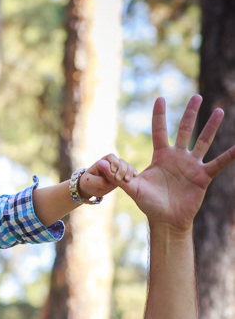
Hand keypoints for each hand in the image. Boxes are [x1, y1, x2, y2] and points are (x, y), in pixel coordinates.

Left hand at [80, 154, 136, 199]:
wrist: (91, 188)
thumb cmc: (87, 183)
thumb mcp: (88, 182)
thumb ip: (97, 180)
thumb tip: (107, 181)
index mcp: (102, 162)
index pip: (110, 157)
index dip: (114, 162)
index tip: (113, 171)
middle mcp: (111, 164)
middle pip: (120, 161)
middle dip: (122, 168)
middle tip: (119, 179)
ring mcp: (117, 169)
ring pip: (126, 166)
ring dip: (128, 171)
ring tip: (127, 180)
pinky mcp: (121, 175)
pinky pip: (129, 172)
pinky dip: (133, 173)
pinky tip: (135, 177)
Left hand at [113, 96, 234, 231]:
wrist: (165, 221)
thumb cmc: (149, 204)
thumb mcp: (132, 188)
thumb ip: (117, 176)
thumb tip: (97, 165)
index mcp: (161, 156)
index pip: (160, 131)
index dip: (160, 115)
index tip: (160, 98)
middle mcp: (178, 157)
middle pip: (185, 130)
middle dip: (190, 114)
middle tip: (197, 97)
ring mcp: (192, 165)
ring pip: (203, 142)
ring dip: (211, 127)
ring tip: (219, 111)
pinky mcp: (203, 177)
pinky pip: (218, 163)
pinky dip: (229, 155)